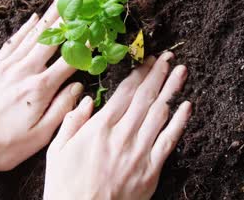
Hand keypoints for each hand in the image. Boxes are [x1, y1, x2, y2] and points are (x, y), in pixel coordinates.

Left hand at [0, 0, 81, 171]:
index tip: (96, 29)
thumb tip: (79, 86)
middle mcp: (25, 72)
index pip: (69, 60)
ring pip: (32, 37)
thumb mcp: (42, 134)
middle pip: (50, 40)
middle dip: (65, 20)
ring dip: (47, 18)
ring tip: (59, 2)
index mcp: (40, 88)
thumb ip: (63, 107)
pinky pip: (12, 43)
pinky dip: (24, 29)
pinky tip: (32, 19)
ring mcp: (8, 67)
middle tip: (77, 2)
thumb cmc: (8, 144)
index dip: (85, 43)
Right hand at [44, 52, 190, 199]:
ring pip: (160, 113)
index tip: (148, 60)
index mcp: (100, 127)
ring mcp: (140, 151)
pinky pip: (169, 140)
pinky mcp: (152, 169)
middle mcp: (123, 134)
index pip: (125, 92)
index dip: (139, 73)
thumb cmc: (66, 187)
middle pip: (146, 97)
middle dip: (158, 74)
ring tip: (180, 72)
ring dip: (172, 89)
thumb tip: (86, 100)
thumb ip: (71, 122)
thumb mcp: (56, 152)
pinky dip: (179, 121)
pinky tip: (186, 106)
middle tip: (168, 57)